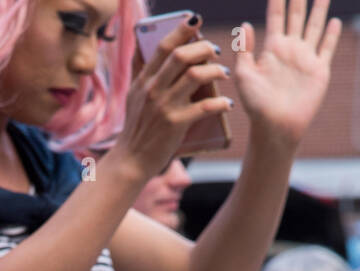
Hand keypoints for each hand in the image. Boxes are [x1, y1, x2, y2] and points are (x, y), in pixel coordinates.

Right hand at [113, 15, 231, 179]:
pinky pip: (205, 107)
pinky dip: (220, 103)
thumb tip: (142, 44)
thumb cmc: (136, 129)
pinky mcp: (176, 124)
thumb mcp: (133, 96)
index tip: (196, 20)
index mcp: (144, 81)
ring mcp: (164, 107)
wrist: (131, 161)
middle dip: (204, 48)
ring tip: (224, 74)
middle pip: (181, 56)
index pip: (163, 47)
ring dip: (216, 71)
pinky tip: (227, 104)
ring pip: (196, 76)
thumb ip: (140, 71)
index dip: (181, 30)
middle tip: (216, 51)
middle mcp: (153, 90)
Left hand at [233, 0, 341, 147]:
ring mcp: (306, 59)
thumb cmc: (256, 105)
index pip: (276, 16)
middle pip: (297, 16)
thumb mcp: (244, 74)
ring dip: (319, 10)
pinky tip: (334, 21)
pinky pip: (327, 48)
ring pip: (314, 27)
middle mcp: (290, 49)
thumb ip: (244, 49)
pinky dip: (332, 34)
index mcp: (272, 48)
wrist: (276, 126)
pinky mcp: (319, 70)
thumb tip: (244, 25)